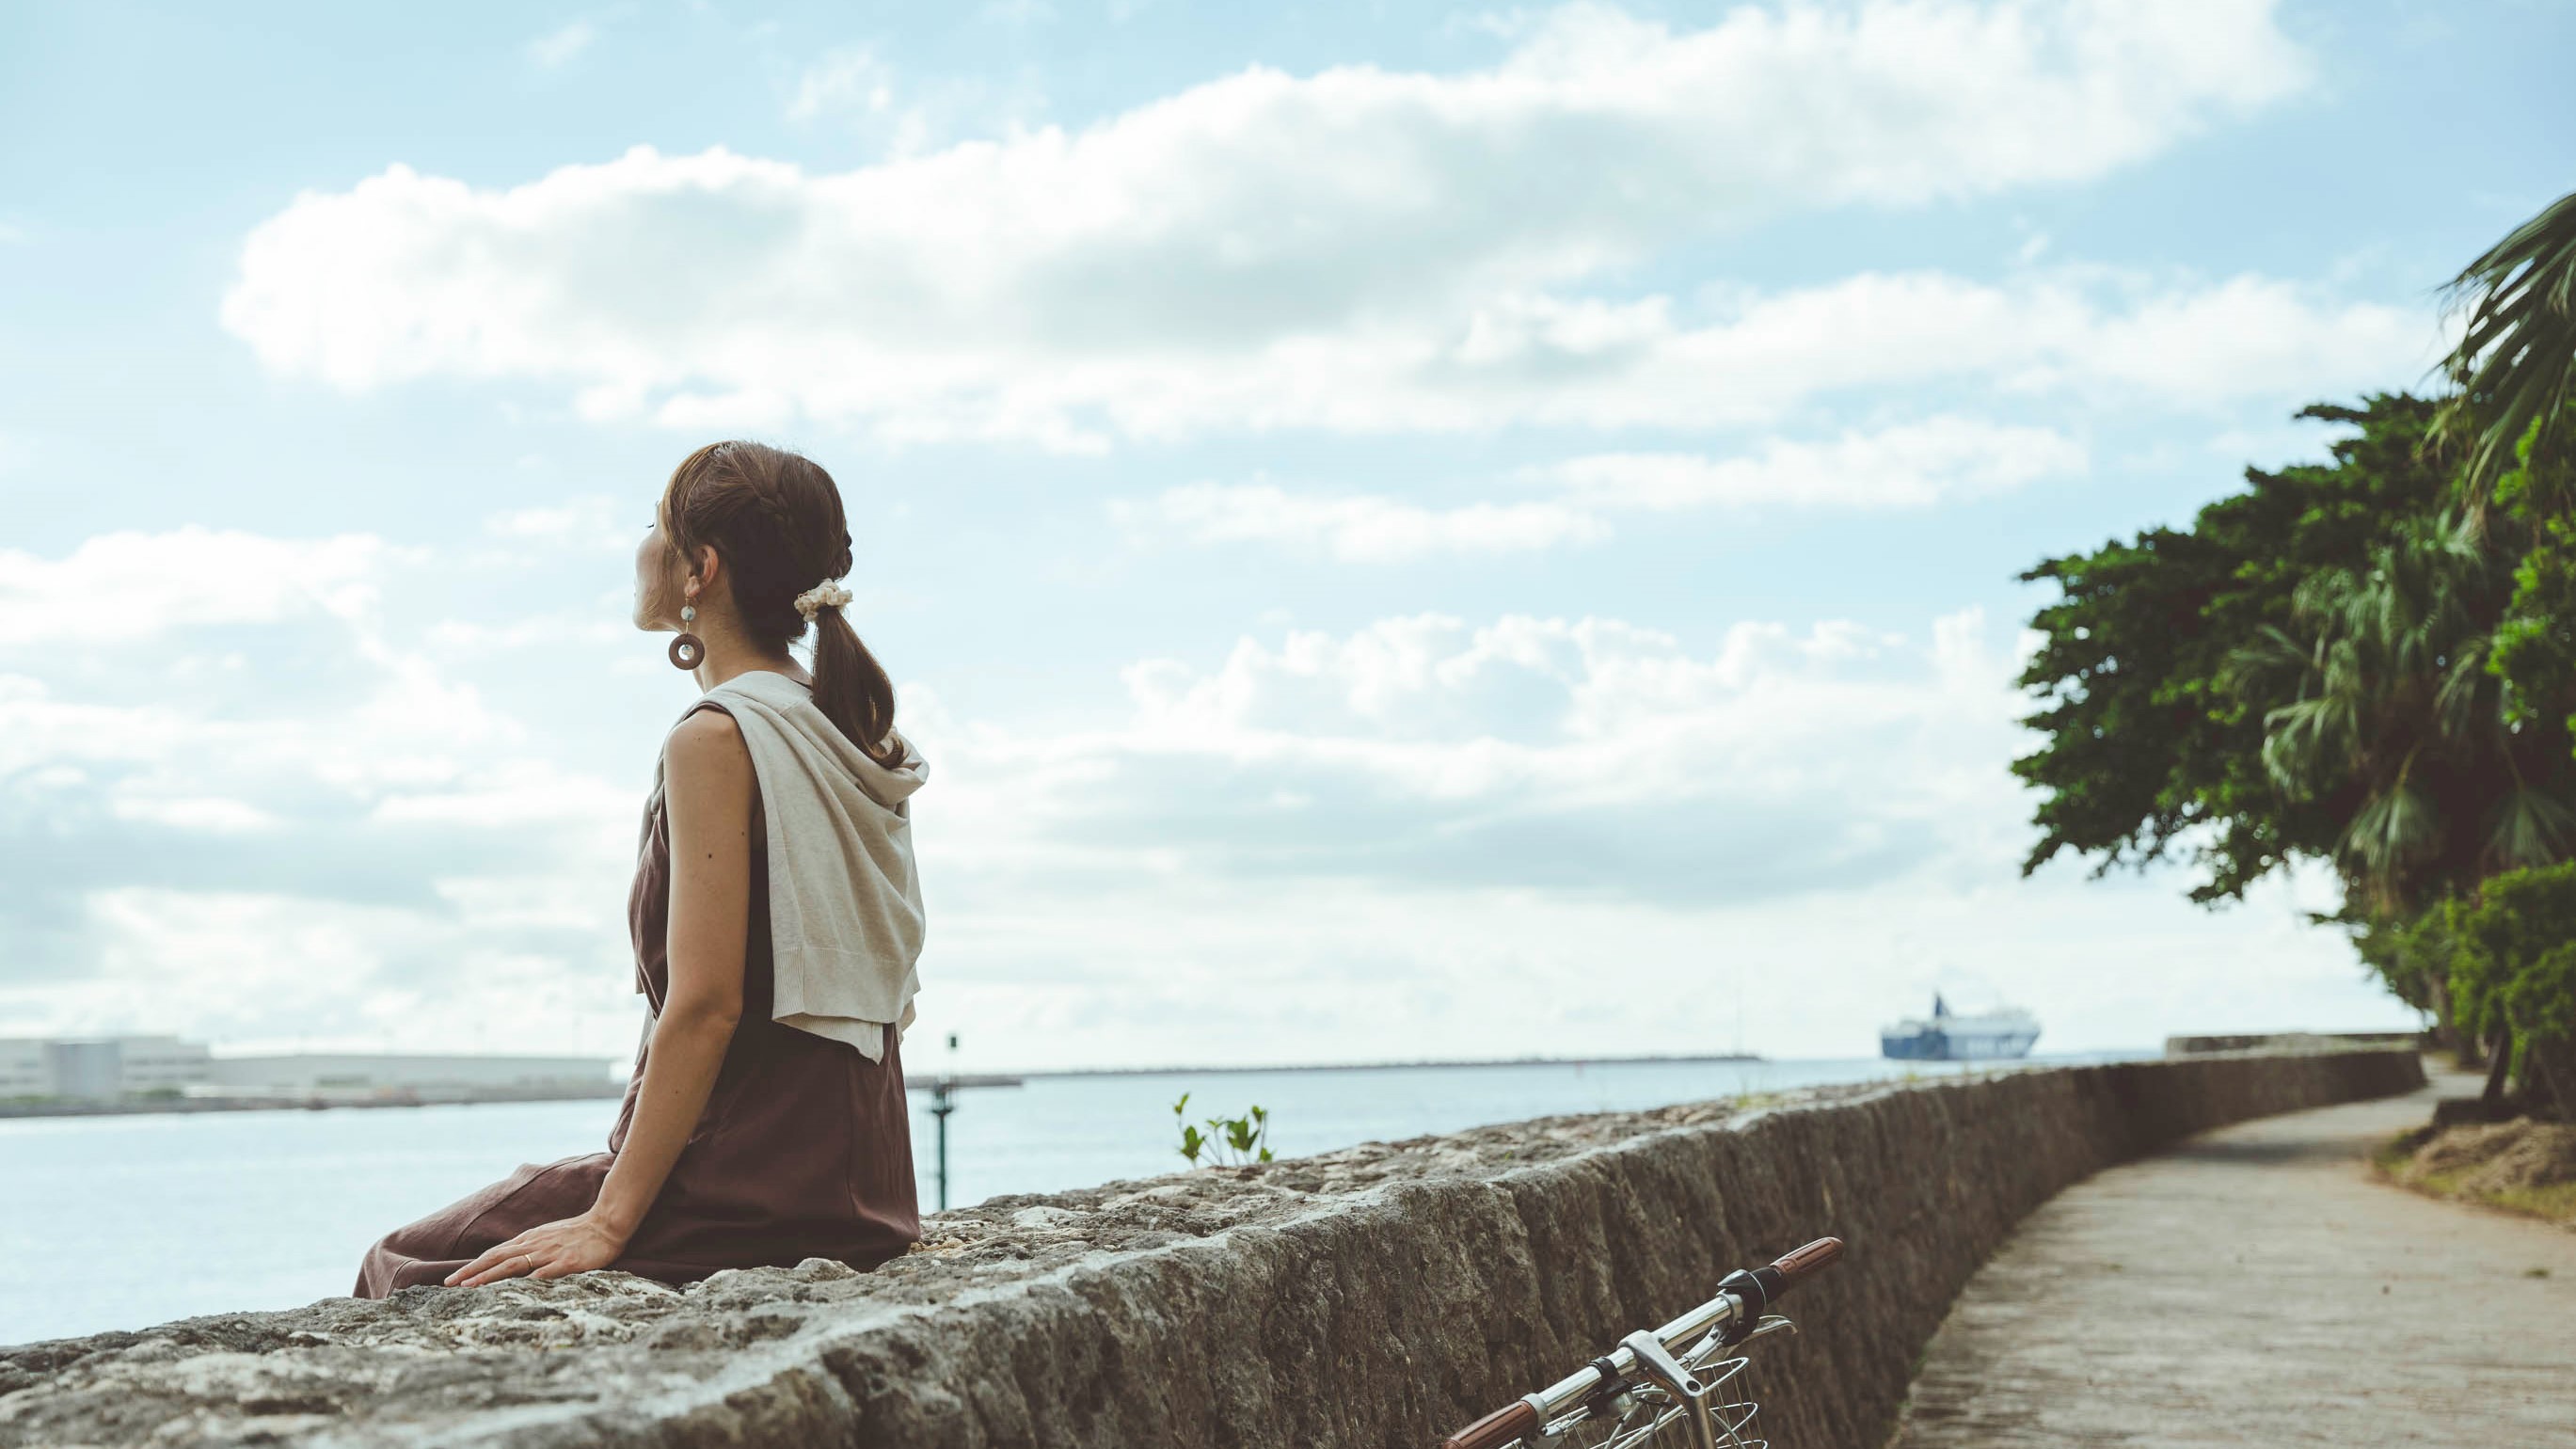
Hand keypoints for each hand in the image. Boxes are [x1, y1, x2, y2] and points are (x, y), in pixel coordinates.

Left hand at [444, 1211, 630, 1286]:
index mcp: (530, 1240)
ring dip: (490, 1276)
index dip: (474, 1266)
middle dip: (472, 1271)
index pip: (495, 1254)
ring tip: (471, 1286)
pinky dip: (531, 1279)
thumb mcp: (548, 1237)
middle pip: (497, 1258)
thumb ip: (529, 1248)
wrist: (608, 1223)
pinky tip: (517, 1289)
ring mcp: (551, 1253)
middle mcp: (535, 1245)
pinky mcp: (569, 1262)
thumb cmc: (578, 1234)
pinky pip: (548, 1271)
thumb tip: (506, 1262)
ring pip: (514, 1265)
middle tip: (450, 1283)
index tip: (454, 1279)